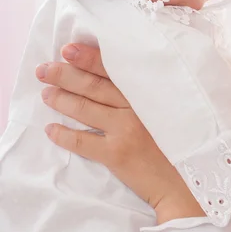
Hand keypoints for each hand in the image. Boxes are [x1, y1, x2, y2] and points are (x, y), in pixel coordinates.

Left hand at [37, 43, 203, 223]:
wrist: (186, 182)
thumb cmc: (183, 141)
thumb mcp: (173, 110)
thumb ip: (153, 94)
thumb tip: (125, 77)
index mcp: (149, 94)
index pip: (114, 69)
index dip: (89, 58)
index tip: (68, 49)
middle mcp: (136, 108)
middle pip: (93, 86)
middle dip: (65, 75)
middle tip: (44, 69)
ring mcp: (125, 131)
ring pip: (84, 109)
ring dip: (61, 99)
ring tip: (46, 93)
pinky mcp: (116, 154)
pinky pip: (82, 142)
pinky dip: (64, 135)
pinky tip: (51, 129)